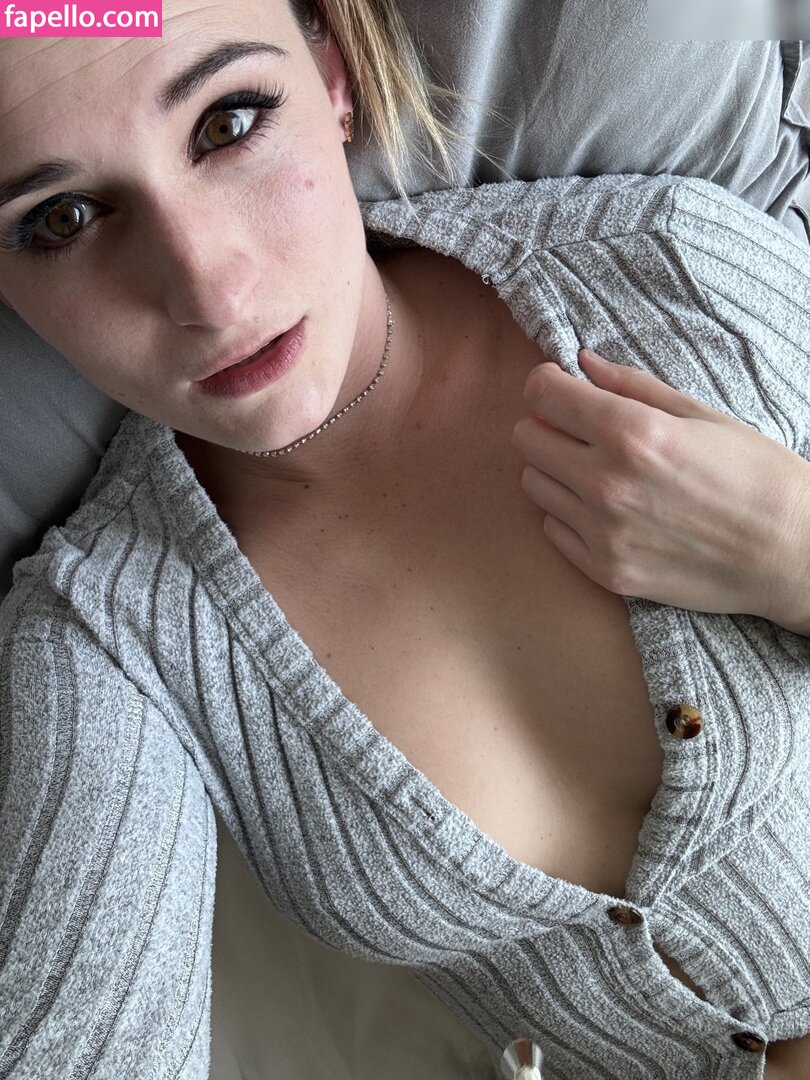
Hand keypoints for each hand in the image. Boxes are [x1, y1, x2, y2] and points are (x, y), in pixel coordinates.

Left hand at [511, 349, 809, 632]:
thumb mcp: (702, 415)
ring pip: (534, 483)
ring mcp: (602, 532)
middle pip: (527, 438)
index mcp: (632, 433)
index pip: (542, 395)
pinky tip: (606, 508)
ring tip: (597, 469)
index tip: (560, 386)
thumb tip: (582, 363)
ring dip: (555, 469)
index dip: (546, 383)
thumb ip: (632, 386)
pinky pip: (552, 528)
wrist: (792, 554)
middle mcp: (606, 483)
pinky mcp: (606, 571)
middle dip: (547, 424)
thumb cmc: (756, 475)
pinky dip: (568, 513)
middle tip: (579, 428)